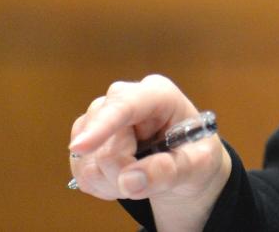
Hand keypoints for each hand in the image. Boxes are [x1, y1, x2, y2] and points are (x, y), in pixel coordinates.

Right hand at [68, 75, 231, 227]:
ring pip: (87, 158)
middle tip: (152, 177)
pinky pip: (80, 169)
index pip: (126, 104)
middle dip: (123, 171)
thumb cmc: (195, 155)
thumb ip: (169, 171)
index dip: (103, 125)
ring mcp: (101, 115)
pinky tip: (123, 178)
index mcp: (158, 94)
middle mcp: (125, 97)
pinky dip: (101, 184)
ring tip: (141, 176)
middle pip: (103, 141)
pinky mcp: (87, 135)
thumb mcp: (198, 165)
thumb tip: (129, 180)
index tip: (81, 147)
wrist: (185, 163)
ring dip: (112, 181)